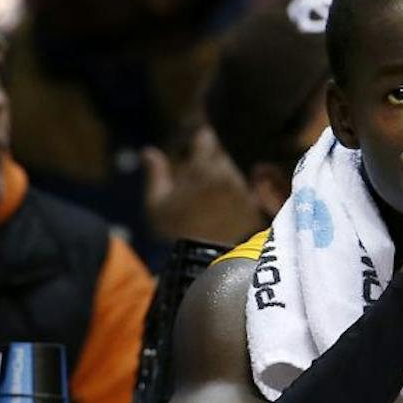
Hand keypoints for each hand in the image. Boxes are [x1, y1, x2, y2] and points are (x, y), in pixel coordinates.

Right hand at [143, 126, 260, 244]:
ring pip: (233, 172)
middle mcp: (227, 174)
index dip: (198, 143)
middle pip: (221, 154)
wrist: (207, 264)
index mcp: (202, 168)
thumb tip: (148, 151)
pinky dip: (234, 196)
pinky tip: (222, 212)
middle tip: (197, 181)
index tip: (191, 152)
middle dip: (210, 161)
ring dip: (223, 179)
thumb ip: (155, 174)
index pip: (205, 138)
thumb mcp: (157, 204)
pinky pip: (245, 191)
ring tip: (209, 200)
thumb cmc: (177, 234)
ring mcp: (243, 189)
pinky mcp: (254, 205)